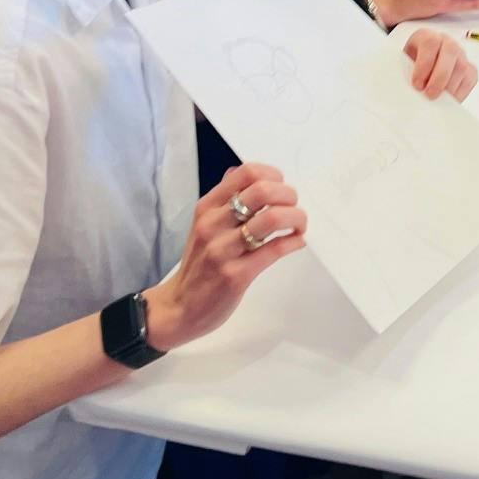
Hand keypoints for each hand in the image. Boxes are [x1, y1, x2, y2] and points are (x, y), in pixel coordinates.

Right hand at [143, 163, 306, 350]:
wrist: (179, 308)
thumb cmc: (199, 263)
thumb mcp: (204, 224)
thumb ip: (223, 198)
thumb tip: (239, 170)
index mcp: (207, 207)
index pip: (246, 172)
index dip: (274, 175)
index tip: (282, 188)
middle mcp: (213, 224)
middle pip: (263, 190)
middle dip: (289, 195)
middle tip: (293, 207)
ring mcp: (223, 250)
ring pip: (272, 218)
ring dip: (296, 218)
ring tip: (298, 226)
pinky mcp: (236, 275)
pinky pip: (275, 249)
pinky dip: (294, 242)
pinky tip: (296, 242)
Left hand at [402, 28, 478, 100]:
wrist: (416, 66)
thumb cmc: (409, 65)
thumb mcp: (401, 65)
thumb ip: (403, 72)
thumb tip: (404, 89)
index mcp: (426, 36)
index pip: (430, 43)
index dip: (424, 64)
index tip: (417, 84)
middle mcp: (446, 42)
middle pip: (450, 52)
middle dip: (440, 77)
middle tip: (429, 94)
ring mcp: (460, 55)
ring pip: (462, 67)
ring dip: (450, 86)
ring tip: (438, 99)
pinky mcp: (469, 69)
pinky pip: (470, 79)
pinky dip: (460, 92)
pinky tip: (448, 99)